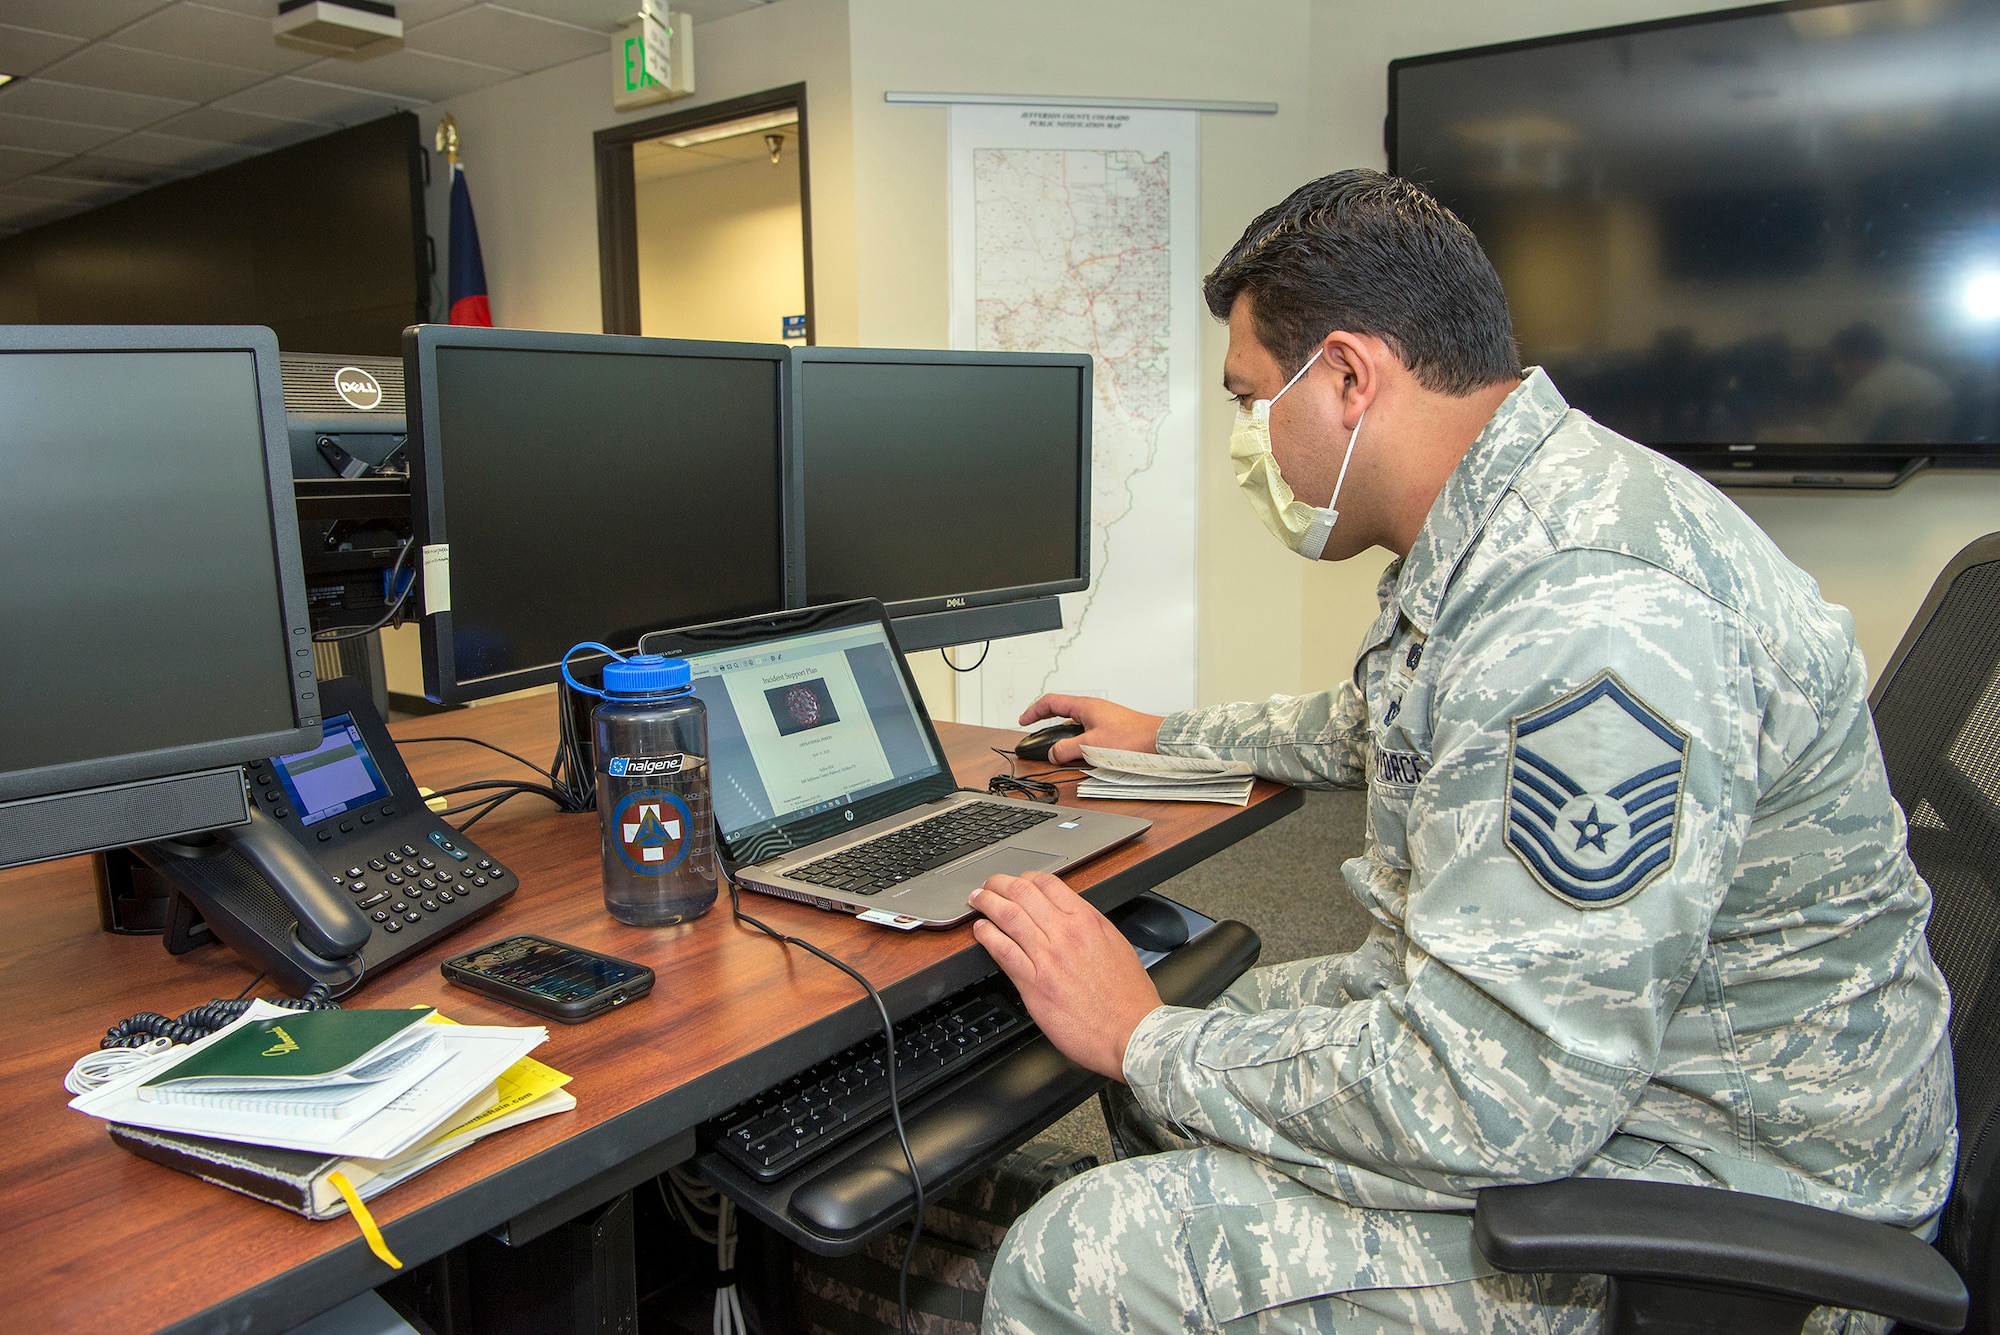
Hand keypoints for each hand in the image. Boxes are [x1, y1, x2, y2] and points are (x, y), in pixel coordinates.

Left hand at [969, 871, 1162, 1081]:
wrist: (1130, 1032)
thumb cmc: (1127, 996)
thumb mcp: (1116, 945)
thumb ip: (1090, 926)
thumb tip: (1070, 914)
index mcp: (1088, 921)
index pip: (1047, 883)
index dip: (1025, 878)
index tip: (1017, 882)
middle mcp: (1065, 934)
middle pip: (1022, 893)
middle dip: (999, 884)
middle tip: (989, 885)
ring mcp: (1047, 958)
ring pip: (1008, 916)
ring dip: (987, 903)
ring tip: (977, 900)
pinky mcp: (1033, 984)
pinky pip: (1002, 950)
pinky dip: (987, 935)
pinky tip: (981, 930)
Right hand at [1018, 694, 1164, 764]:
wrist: (1158, 740)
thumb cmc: (1132, 738)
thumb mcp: (1092, 746)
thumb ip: (1068, 750)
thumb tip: (1052, 754)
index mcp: (1085, 706)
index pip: (1051, 702)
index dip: (1033, 711)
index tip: (1023, 720)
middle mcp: (1092, 708)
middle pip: (1060, 712)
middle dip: (1044, 723)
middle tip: (1033, 733)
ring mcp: (1101, 717)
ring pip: (1073, 723)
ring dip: (1061, 734)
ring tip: (1056, 749)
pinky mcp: (1109, 727)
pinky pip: (1084, 730)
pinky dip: (1075, 739)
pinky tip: (1078, 753)